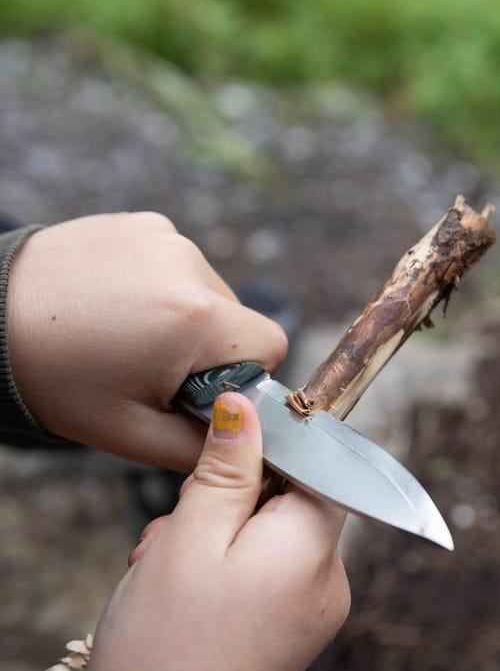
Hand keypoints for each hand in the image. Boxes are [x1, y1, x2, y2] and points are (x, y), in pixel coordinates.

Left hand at [7, 213, 286, 468]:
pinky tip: (116, 306)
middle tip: (149, 370)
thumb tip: (248, 442)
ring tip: (126, 335)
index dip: (244, 378)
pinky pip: (178, 266)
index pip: (271, 346)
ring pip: (208, 292)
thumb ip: (203, 447)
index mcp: (195, 319)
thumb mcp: (132, 434)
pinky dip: (160, 289)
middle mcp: (190, 265)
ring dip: (184, 318)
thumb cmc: (56, 380)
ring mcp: (166, 238)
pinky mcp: (144, 223)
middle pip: (238, 319)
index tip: (195, 391)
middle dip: (209, 350)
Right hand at [88, 392, 349, 670]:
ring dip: (214, 539)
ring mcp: (314, 613)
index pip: (316, 466)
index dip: (266, 452)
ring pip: (268, 540)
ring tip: (164, 573)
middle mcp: (330, 580)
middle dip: (225, 503)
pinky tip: (181, 596)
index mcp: (314, 546)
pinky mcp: (292, 637)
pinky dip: (224, 574)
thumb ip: (226, 467)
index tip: (217, 461)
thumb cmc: (169, 641)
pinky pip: (266, 580)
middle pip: (286, 503)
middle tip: (170, 536)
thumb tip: (247, 405)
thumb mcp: (190, 535)